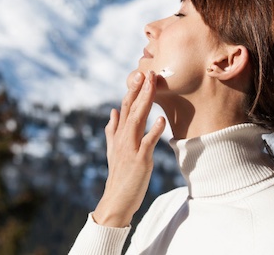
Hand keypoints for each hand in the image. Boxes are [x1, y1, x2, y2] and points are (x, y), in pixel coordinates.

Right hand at [92, 70, 166, 226]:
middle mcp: (122, 138)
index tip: (140, 74)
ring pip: (137, 120)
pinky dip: (154, 131)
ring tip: (152, 86)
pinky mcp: (140, 160)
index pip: (124, 107)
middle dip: (139, 90)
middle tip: (147, 72)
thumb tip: (112, 111)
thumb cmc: (118, 174)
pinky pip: (147, 143)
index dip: (132, 90)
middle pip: (131, 109)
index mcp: (118, 134)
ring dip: (145, 102)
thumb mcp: (112, 150)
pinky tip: (161, 119)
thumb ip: (112, 130)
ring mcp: (130, 148)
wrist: (116, 199)